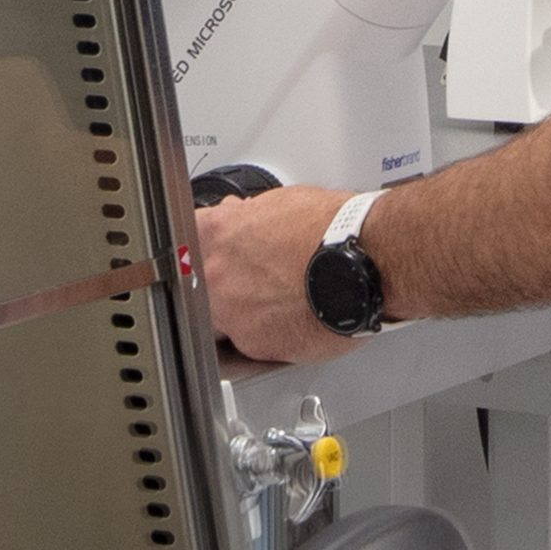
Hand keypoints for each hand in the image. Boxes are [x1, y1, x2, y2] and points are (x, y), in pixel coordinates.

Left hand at [194, 181, 356, 367]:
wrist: (365, 260)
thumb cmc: (333, 228)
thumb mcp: (280, 203)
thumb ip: (248, 218)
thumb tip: (245, 219)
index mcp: (213, 233)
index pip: (185, 245)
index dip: (205, 253)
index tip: (216, 257)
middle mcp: (214, 275)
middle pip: (199, 288)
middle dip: (223, 286)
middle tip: (256, 282)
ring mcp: (230, 313)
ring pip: (222, 322)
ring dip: (244, 315)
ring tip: (281, 303)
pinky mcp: (255, 345)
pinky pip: (253, 345)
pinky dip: (271, 336)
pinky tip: (295, 320)